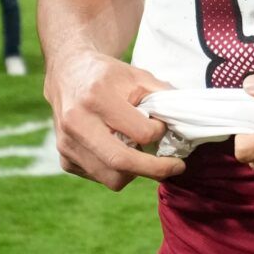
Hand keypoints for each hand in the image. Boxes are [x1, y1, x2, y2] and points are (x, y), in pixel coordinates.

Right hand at [43, 49, 181, 189]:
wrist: (68, 73)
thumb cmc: (107, 75)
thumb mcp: (137, 75)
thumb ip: (163, 96)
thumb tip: (188, 121)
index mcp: (96, 97)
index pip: (140, 133)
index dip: (159, 133)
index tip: (163, 127)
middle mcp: (76, 123)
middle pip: (121, 164)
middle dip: (155, 169)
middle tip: (175, 166)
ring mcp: (67, 144)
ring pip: (112, 179)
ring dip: (134, 171)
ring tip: (139, 151)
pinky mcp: (65, 159)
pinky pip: (100, 178)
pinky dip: (115, 170)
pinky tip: (117, 149)